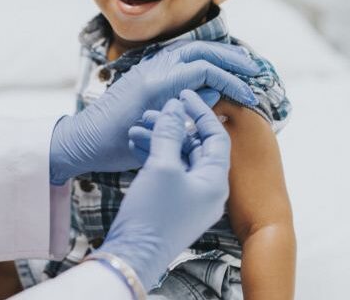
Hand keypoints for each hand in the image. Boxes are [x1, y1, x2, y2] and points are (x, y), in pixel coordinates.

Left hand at [49, 41, 256, 183]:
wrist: (82, 142)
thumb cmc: (114, 146)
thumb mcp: (157, 134)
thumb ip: (187, 111)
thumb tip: (215, 89)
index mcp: (157, 82)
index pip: (206, 69)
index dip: (232, 81)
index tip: (249, 96)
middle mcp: (153, 68)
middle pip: (201, 50)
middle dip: (230, 57)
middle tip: (253, 68)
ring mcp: (147, 68)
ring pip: (189, 50)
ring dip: (216, 54)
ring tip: (238, 64)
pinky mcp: (144, 74)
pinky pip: (178, 58)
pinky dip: (200, 60)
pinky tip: (212, 70)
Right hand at [96, 90, 232, 288]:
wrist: (133, 256)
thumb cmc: (152, 213)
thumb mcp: (162, 167)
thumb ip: (170, 133)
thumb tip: (176, 107)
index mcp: (216, 180)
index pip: (216, 135)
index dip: (200, 111)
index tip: (182, 95)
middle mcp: (209, 189)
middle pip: (197, 146)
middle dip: (174, 126)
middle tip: (153, 111)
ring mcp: (192, 199)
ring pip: (180, 159)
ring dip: (160, 140)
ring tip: (136, 128)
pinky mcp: (174, 206)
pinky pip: (170, 173)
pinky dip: (155, 157)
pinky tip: (136, 145)